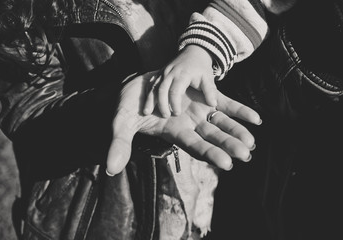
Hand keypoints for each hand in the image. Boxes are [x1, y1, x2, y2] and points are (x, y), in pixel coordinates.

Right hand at [106, 71, 261, 175]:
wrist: (139, 84)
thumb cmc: (128, 105)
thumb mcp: (122, 122)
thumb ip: (119, 143)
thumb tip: (110, 170)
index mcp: (173, 131)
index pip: (193, 144)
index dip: (209, 152)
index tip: (227, 162)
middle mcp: (188, 124)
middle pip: (211, 137)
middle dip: (228, 145)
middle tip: (246, 154)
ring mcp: (197, 110)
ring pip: (220, 123)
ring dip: (236, 131)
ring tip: (252, 142)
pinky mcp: (203, 97)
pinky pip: (225, 103)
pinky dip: (239, 110)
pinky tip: (256, 118)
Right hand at [143, 45, 216, 116]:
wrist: (194, 52)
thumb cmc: (201, 68)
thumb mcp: (208, 78)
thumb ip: (210, 91)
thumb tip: (213, 105)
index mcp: (182, 75)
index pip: (175, 90)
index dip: (174, 103)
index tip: (177, 113)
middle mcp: (170, 73)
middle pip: (161, 89)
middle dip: (161, 103)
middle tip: (164, 116)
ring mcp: (162, 72)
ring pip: (153, 86)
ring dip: (149, 100)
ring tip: (146, 112)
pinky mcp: (158, 74)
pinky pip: (150, 84)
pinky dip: (146, 94)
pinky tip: (144, 104)